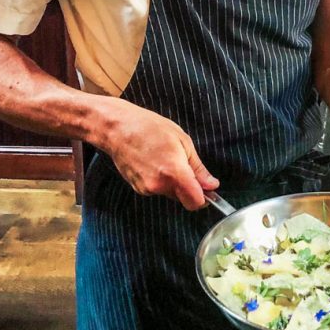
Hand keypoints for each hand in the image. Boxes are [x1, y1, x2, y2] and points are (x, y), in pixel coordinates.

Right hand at [96, 97, 218, 209]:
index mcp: (174, 172)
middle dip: (190, 188)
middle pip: (184, 199)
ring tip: (166, 159)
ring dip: (175, 183)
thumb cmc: (150, 128)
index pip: (195, 202)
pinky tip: (155, 163)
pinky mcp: (138, 189)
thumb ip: (198, 168)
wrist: (118, 129)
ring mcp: (147, 189)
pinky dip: (161, 181)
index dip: (205, 197)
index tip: (208, 188)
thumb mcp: (183, 141)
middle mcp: (159, 185)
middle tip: (186, 165)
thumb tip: (212, 185)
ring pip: (171, 194)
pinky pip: (158, 190)